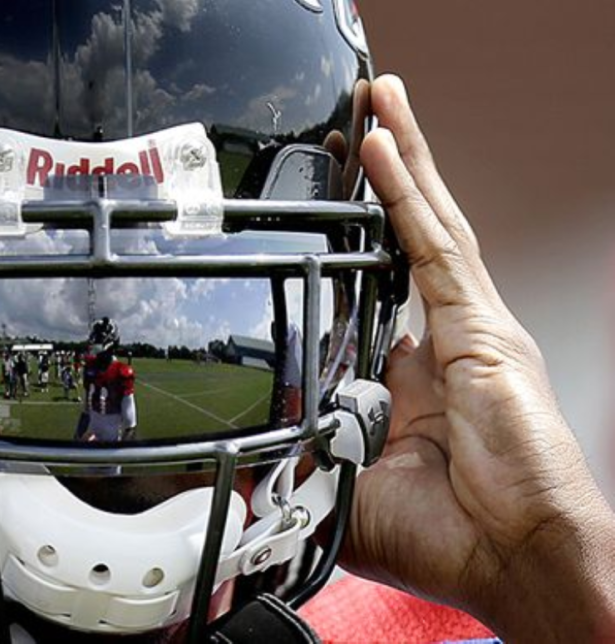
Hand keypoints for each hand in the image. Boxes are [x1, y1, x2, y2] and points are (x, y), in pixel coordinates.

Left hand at [342, 75, 614, 641]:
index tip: (326, 214)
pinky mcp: (484, 327)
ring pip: (427, 224)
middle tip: (358, 124)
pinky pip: (434, 244)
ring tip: (377, 102)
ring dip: (399, 161)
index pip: (377, 295)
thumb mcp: (346, 492)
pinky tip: (381, 147)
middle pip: (409, 241)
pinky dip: (405, 192)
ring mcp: (471, 330)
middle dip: (386, 180)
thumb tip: (249, 453)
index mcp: (414, 384)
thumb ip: (301, 462)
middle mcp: (446, 346)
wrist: (517, 562)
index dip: (356, 248)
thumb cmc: (453, 538)